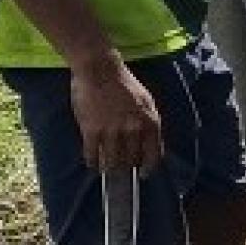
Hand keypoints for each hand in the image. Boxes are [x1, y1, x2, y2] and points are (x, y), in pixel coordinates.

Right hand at [70, 55, 164, 172]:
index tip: (144, 174)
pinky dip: (93, 162)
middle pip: (132, 160)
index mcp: (151, 123)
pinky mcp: (91, 131)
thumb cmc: (124, 84)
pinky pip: (92, 155)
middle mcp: (133, 130)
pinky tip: (93, 163)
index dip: (149, 168)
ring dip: (110, 167)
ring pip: (113, 162)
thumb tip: (148, 144)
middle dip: (127, 167)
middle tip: (121, 169)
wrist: (100, 70)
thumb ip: (148, 123)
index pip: (154, 155)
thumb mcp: (147, 102)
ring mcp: (112, 131)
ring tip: (107, 168)